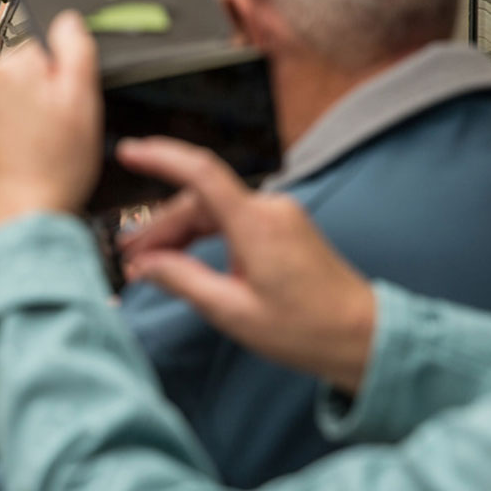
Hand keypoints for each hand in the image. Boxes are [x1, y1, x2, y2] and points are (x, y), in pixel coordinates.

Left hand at [0, 12, 101, 233]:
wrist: (21, 221)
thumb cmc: (54, 167)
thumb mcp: (83, 101)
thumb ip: (75, 48)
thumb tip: (66, 19)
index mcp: (10, 66)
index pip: (41, 52)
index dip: (60, 81)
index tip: (64, 109)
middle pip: (17, 78)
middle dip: (35, 99)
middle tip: (52, 135)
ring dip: (15, 121)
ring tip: (33, 153)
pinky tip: (14, 163)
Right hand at [115, 137, 375, 393]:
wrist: (362, 337)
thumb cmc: (304, 330)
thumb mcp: (233, 312)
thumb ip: (183, 280)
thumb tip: (145, 266)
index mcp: (256, 223)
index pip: (201, 173)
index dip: (161, 158)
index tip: (128, 153)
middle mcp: (269, 209)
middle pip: (200, 202)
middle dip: (160, 227)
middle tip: (127, 256)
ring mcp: (279, 217)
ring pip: (213, 213)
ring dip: (179, 234)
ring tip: (146, 261)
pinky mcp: (283, 229)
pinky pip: (232, 222)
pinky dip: (204, 237)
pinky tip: (183, 258)